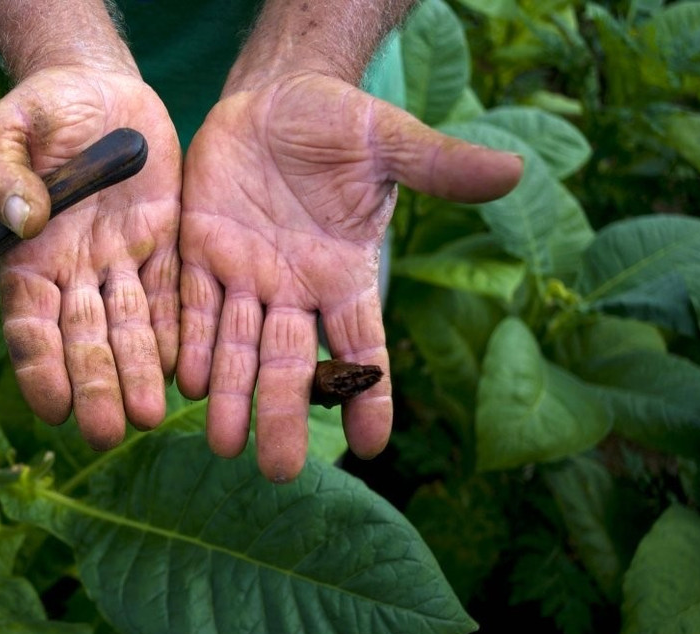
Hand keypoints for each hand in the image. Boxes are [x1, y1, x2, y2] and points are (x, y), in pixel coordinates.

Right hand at [0, 67, 181, 449]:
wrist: (101, 86)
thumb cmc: (42, 108)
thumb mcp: (9, 128)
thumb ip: (3, 172)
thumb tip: (20, 221)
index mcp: (28, 255)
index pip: (30, 324)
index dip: (39, 367)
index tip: (53, 407)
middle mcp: (75, 272)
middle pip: (84, 340)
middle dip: (96, 386)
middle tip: (109, 432)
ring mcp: (121, 263)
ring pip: (130, 328)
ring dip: (139, 373)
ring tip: (150, 417)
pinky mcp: (164, 246)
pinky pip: (172, 296)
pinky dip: (176, 334)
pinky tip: (184, 371)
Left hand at [177, 74, 522, 480]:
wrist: (274, 96)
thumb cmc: (338, 122)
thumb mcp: (389, 140)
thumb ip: (438, 164)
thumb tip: (515, 172)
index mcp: (343, 274)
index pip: (363, 347)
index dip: (370, 394)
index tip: (371, 444)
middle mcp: (294, 289)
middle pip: (291, 364)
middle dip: (284, 414)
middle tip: (277, 470)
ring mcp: (246, 275)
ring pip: (237, 346)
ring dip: (231, 394)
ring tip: (223, 444)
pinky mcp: (200, 251)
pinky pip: (191, 303)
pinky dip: (189, 341)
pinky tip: (184, 383)